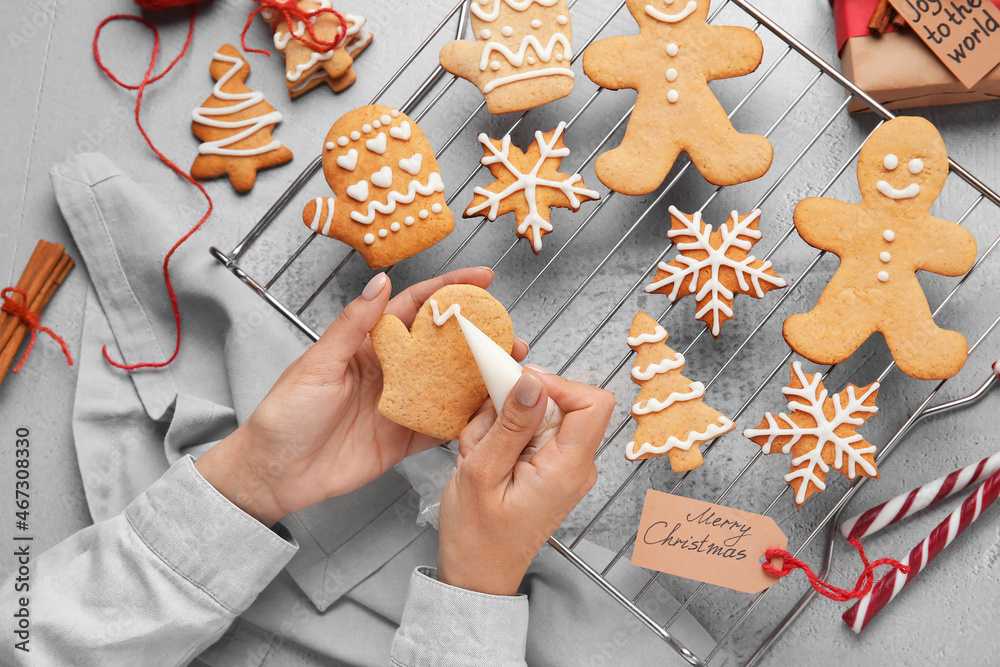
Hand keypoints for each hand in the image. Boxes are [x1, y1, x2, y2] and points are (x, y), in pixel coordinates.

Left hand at [195, 268, 527, 525]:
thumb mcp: (316, 365)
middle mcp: (391, 372)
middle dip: (479, 336)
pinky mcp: (403, 441)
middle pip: (443, 347)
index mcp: (368, 346)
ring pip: (450, 386)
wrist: (272, 476)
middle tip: (511, 332)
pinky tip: (492, 413)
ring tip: (513, 369)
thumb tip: (380, 283)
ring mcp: (401, 406)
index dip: (448, 290)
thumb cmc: (283, 416)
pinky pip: (443, 428)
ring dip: (481, 377)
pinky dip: (468, 421)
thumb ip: (353, 326)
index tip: (482, 279)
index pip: (415, 308)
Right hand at [437, 368, 614, 595]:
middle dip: (516, 406)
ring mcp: (566, 468)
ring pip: (541, 416)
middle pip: (562, 405)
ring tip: (478, 454)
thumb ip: (510, 424)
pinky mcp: (552, 469)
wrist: (478, 574)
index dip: (558, 385)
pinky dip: (505, 437)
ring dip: (504, 424)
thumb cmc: (476, 535)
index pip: (593, 402)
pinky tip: (484, 460)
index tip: (519, 388)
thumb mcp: (481, 472)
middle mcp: (577, 466)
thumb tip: (532, 382)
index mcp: (568, 468)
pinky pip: (533, 433)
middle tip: (483, 432)